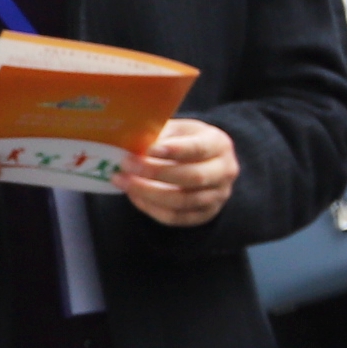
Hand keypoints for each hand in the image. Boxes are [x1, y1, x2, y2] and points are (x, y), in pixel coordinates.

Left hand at [118, 117, 236, 227]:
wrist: (201, 162)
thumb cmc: (182, 141)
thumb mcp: (176, 130)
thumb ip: (158, 135)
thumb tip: (130, 142)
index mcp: (219, 144)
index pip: (200, 149)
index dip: (175, 150)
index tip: (149, 150)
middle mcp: (225, 171)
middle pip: (193, 177)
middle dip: (155, 173)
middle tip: (125, 164)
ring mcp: (218, 196)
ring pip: (182, 201)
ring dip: (147, 192)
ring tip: (121, 181)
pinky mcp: (205, 214)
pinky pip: (175, 217)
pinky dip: (150, 208)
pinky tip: (133, 195)